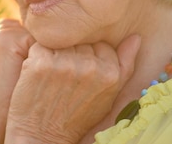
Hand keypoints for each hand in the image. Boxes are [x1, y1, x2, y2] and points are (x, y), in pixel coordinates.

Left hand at [4, 35, 140, 143]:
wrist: (42, 135)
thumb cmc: (76, 116)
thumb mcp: (108, 95)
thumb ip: (125, 66)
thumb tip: (135, 37)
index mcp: (110, 73)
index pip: (101, 44)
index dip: (89, 57)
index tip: (81, 75)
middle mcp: (90, 67)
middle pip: (80, 41)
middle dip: (72, 54)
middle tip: (65, 79)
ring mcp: (65, 64)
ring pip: (61, 41)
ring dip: (54, 53)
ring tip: (52, 77)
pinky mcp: (41, 62)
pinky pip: (40, 44)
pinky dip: (36, 56)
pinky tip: (38, 74)